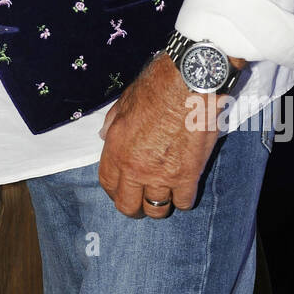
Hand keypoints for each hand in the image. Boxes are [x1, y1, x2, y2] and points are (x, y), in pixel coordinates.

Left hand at [97, 53, 230, 218]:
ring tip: (165, 195)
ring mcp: (162, 175)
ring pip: (157, 209)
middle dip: (134, 207)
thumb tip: (104, 136)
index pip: (108, 185)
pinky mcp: (188, 176)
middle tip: (142, 202)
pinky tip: (184, 188)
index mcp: (116, 149)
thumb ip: (112, 124)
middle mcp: (135, 168)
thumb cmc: (157, 87)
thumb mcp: (124, 102)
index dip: (115, 192)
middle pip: (129, 206)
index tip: (122, 190)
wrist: (189, 83)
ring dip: (160, 204)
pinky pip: (184, 202)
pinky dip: (184, 198)